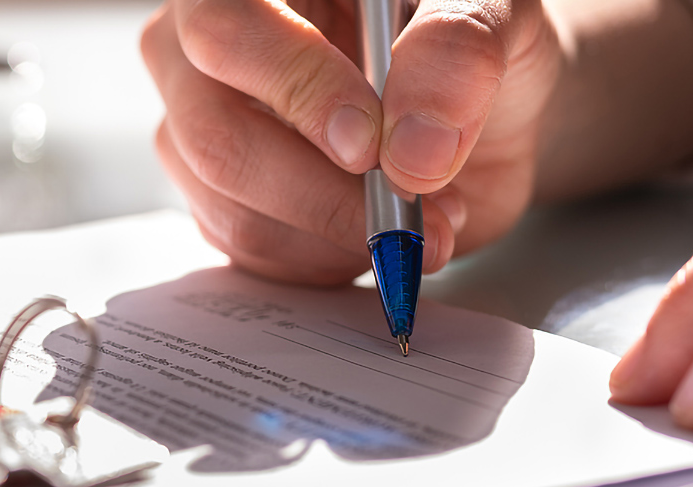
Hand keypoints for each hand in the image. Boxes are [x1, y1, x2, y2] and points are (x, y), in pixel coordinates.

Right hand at [142, 0, 562, 283]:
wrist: (479, 109)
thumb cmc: (463, 44)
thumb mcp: (491, 13)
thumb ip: (457, 51)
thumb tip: (412, 146)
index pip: (228, 31)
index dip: (295, 89)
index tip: (370, 146)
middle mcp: (202, 49)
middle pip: (213, 133)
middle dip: (320, 191)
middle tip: (407, 206)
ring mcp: (201, 125)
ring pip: (230, 205)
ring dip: (337, 231)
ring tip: (421, 212)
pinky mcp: (219, 196)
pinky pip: (250, 249)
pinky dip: (329, 256)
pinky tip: (380, 225)